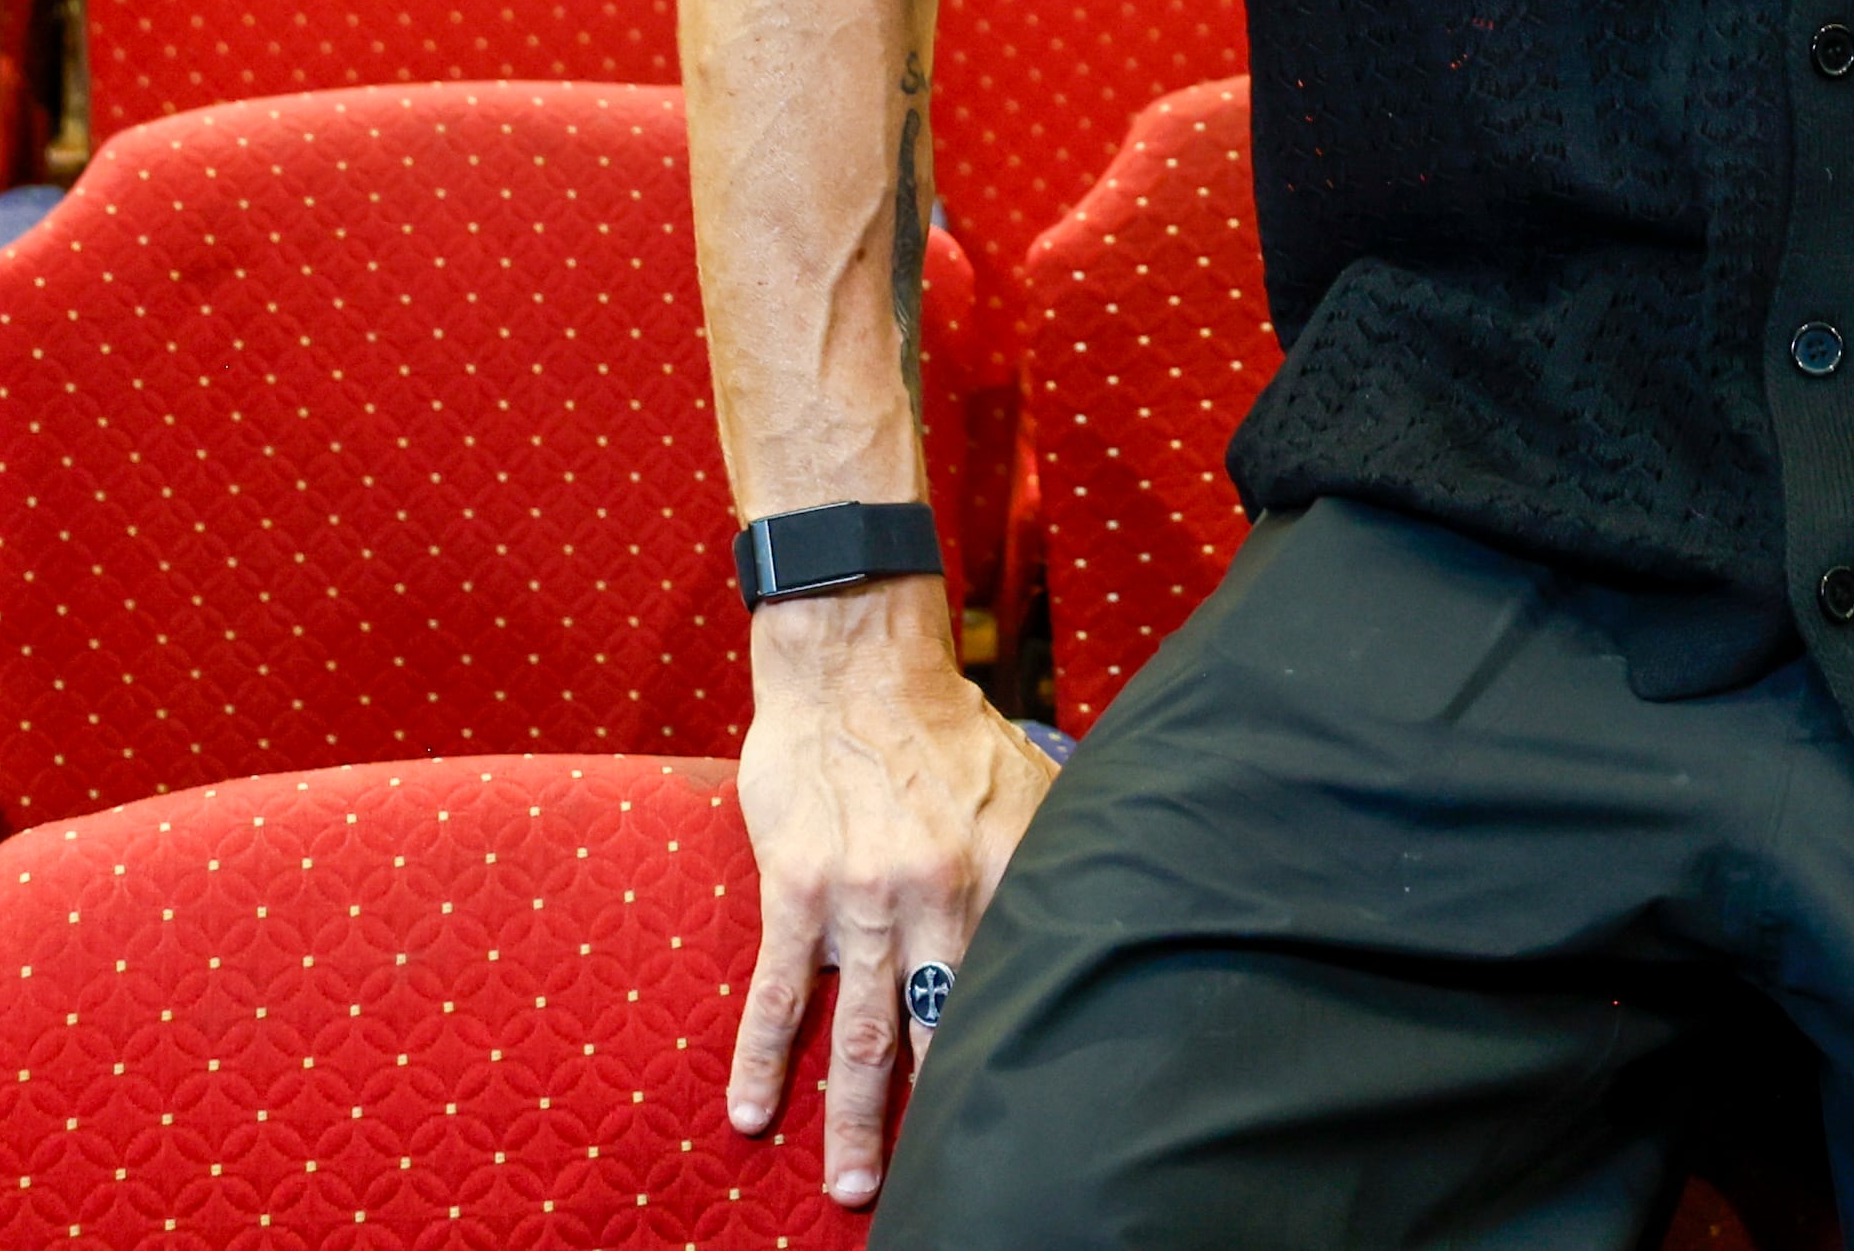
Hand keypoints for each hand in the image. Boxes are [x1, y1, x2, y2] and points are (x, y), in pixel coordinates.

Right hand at [724, 578, 1066, 1204]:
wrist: (856, 665)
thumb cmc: (947, 731)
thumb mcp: (1029, 787)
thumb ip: (1056, 858)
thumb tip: (1104, 917)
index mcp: (1007, 872)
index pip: (1019, 986)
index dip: (1019, 1057)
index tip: (1027, 1124)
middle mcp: (939, 894)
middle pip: (939, 1030)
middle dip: (937, 1118)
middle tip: (937, 1189)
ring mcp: (863, 897)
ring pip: (857, 1032)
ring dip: (852, 1119)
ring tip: (853, 1189)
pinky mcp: (797, 889)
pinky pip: (776, 992)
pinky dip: (761, 1058)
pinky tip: (750, 1113)